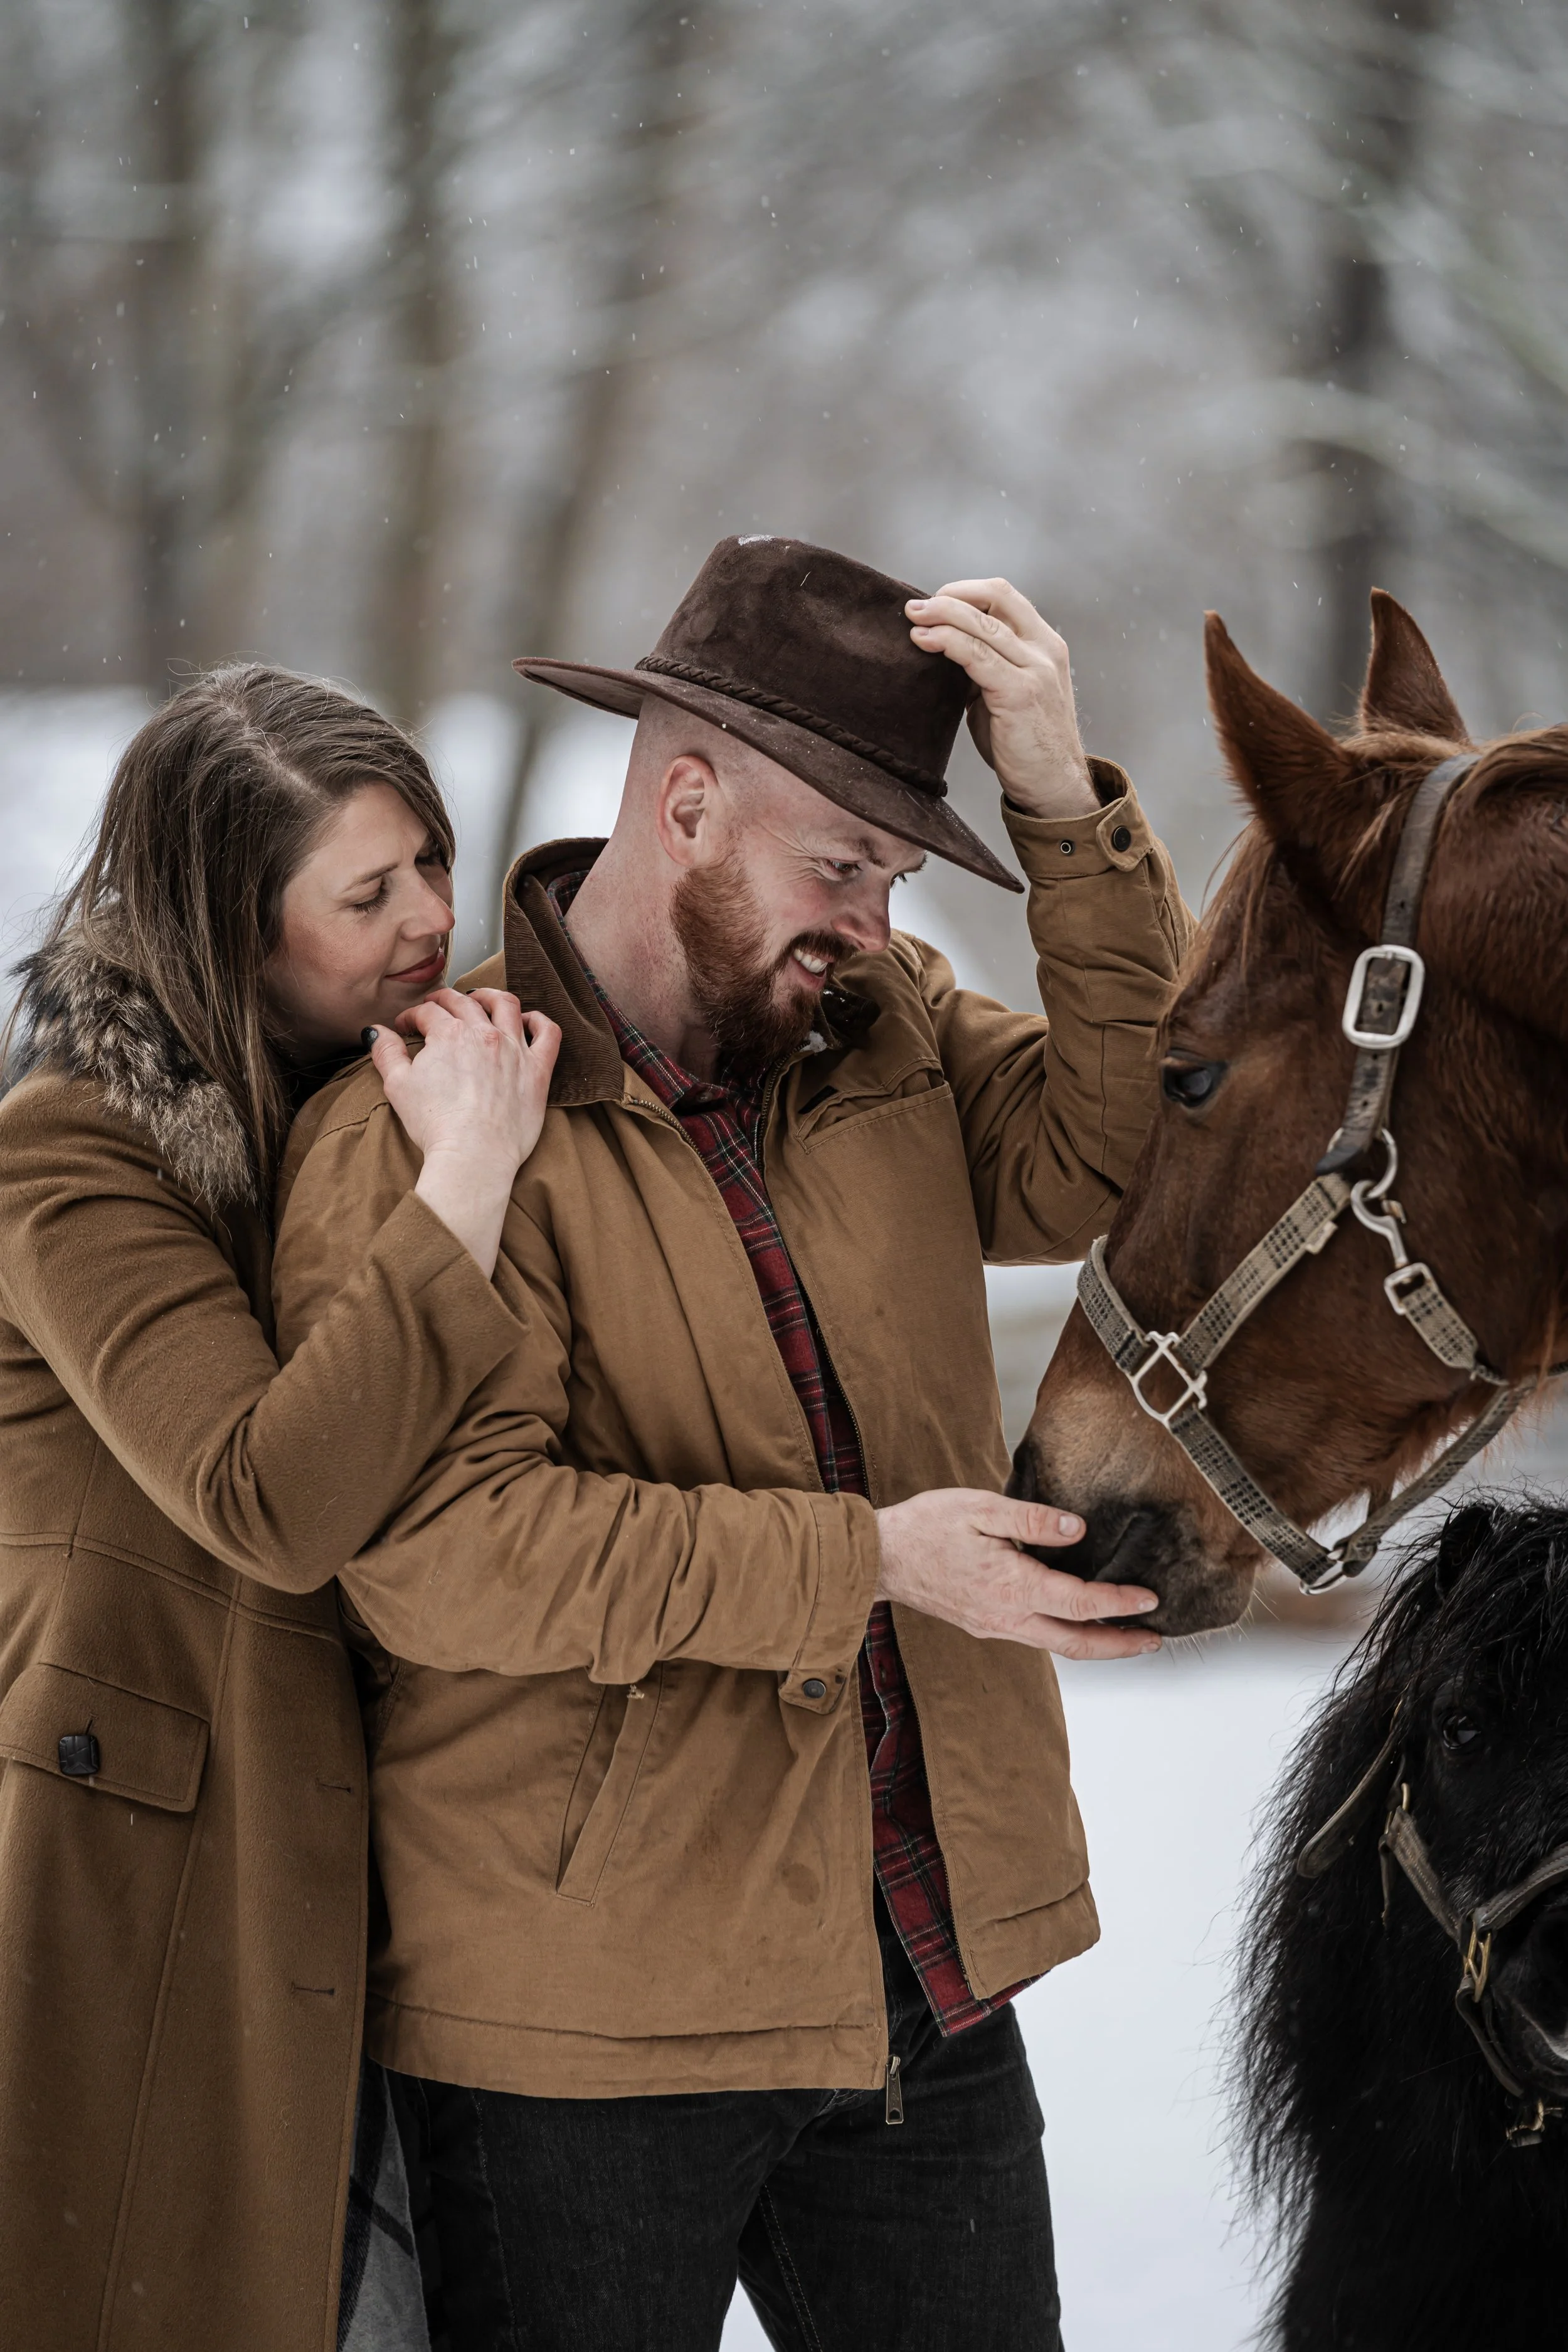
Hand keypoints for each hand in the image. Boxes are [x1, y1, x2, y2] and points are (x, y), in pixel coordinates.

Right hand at [366, 987, 560, 1276]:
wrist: (474, 1154)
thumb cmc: (435, 1124)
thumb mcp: (398, 1086)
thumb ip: (386, 1053)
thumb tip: (374, 1032)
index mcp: (449, 1035)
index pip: (428, 1013)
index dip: (412, 1016)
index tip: (405, 1027)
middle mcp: (484, 1034)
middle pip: (464, 1002)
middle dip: (444, 1000)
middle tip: (435, 1006)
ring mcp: (514, 1049)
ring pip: (506, 1005)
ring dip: (490, 996)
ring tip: (480, 999)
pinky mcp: (537, 1071)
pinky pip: (548, 1033)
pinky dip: (539, 1021)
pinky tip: (529, 1020)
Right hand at [874, 1487, 1159, 1660]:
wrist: (880, 1558)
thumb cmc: (926, 1527)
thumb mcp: (980, 1508)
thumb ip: (1031, 1519)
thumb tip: (1077, 1530)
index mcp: (1010, 1585)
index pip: (1079, 1603)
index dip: (1119, 1604)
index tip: (1149, 1598)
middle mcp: (1006, 1616)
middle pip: (1075, 1643)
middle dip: (1119, 1644)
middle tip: (1153, 1639)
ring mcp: (994, 1625)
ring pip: (1056, 1645)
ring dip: (1096, 1643)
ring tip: (1126, 1633)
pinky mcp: (984, 1625)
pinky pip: (1036, 1637)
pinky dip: (1067, 1635)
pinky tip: (1076, 1620)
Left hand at [906, 579, 1096, 818]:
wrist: (1054, 786)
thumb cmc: (1026, 745)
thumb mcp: (1007, 694)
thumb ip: (984, 668)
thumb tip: (943, 649)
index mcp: (1045, 644)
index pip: (1004, 596)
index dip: (966, 592)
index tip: (935, 604)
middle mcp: (1045, 649)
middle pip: (995, 598)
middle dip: (949, 596)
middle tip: (915, 607)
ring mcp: (1035, 669)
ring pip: (982, 624)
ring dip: (942, 615)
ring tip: (912, 618)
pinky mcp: (1020, 692)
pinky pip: (976, 654)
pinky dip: (947, 642)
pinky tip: (924, 641)